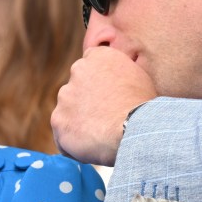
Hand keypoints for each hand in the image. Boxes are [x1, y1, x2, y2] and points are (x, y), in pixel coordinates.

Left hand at [52, 46, 155, 165]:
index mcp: (98, 56)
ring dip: (79, 121)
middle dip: (86, 102)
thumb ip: (119, 73)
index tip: (107, 98)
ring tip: (101, 134)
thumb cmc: (143, 106)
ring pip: (68, 110)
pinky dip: (74, 141)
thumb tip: (115, 81)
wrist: (135, 128)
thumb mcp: (137, 77)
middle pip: (77, 88)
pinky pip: (64, 133)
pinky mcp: (58, 120)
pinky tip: (93, 145)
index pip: (90, 66)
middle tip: (105, 117)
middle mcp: (78, 70)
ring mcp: (65, 96)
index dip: (98, 84)